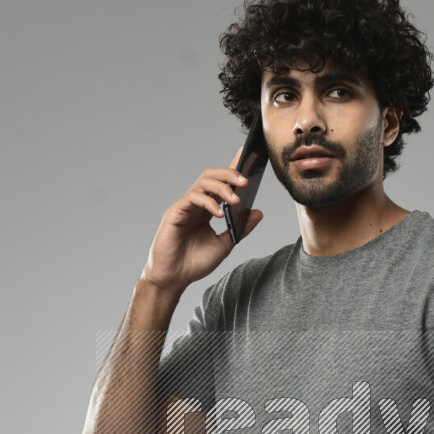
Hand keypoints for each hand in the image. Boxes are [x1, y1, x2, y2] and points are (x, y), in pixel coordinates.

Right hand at [140, 148, 263, 291]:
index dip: (233, 168)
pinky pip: (192, 198)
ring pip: (203, 183)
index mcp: (208, 208)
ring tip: (236, 198)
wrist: (174, 278)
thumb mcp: (225, 244)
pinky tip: (219, 212)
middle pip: (212, 176)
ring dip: (222, 187)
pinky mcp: (175, 212)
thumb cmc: (195, 263)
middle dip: (229, 175)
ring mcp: (185, 206)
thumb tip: (258, 212)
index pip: (221, 183)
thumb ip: (240, 228)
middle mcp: (196, 203)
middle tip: (245, 181)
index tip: (248, 155)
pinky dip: (208, 202)